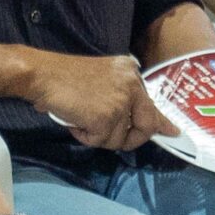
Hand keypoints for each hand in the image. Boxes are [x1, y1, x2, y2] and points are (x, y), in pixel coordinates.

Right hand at [20, 51, 157, 152]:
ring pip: (119, 139)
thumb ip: (122, 99)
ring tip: (79, 118)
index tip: (172, 132)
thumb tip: (139, 123)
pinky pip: (100, 141)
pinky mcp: (106, 117)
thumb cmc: (63, 78)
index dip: (161, 122)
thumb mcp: (101, 81)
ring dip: (98, 136)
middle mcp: (131, 85)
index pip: (152, 103)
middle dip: (130, 138)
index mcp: (130, 73)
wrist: (42, 75)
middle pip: (145, 126)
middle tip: (109, 136)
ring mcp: (120, 102)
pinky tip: (75, 121)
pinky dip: (85, 136)